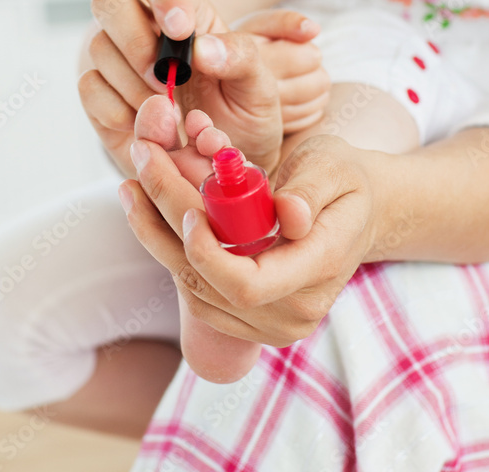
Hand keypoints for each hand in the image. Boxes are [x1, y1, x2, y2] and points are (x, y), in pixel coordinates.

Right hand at [78, 0, 323, 175]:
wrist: (222, 164)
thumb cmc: (243, 114)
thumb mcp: (260, 87)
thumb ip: (241, 58)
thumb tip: (203, 48)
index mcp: (186, 13)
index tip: (181, 30)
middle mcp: (144, 27)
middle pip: (110, 0)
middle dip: (135, 41)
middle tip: (165, 79)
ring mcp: (117, 60)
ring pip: (99, 47)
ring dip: (133, 84)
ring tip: (170, 115)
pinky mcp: (100, 96)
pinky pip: (89, 87)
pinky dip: (118, 109)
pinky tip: (148, 127)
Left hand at [120, 118, 383, 347]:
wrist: (355, 212)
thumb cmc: (344, 180)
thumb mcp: (334, 166)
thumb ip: (311, 189)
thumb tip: (288, 212)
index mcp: (320, 268)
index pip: (249, 285)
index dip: (209, 254)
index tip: (187, 211)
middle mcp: (294, 309)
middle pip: (210, 284)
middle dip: (165, 224)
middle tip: (142, 165)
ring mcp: (270, 322)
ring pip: (194, 288)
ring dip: (156, 236)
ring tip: (133, 185)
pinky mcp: (248, 319)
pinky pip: (197, 290)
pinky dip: (169, 249)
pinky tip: (151, 209)